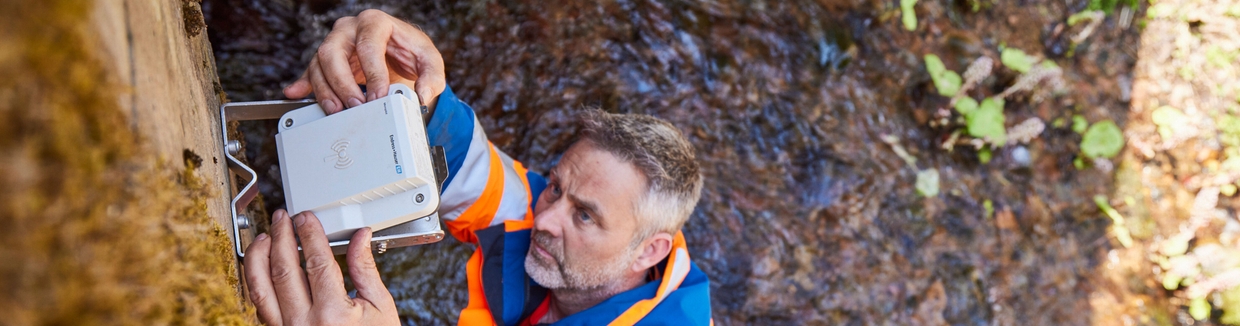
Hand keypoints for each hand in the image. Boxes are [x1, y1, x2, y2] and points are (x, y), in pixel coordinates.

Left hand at [243, 210, 399, 325]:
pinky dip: (257, 282)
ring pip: (260, 289)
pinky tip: (261, 266)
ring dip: (259, 258)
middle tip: (284, 218)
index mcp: (333, 314)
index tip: (306, 218)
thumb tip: (360, 237)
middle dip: (282, 237)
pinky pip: (260, 306)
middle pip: (284, 270)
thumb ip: (366, 268)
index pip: (316, 262)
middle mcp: (304, 324)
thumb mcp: (380, 307)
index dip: (309, 234)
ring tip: (265, 237)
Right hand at [284, 9, 445, 114]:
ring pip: (318, 63)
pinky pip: (310, 71)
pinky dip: (303, 84)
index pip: (369, 46)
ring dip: (325, 90)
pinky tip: (296, 93)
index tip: (379, 96)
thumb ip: (432, 77)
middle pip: (333, 52)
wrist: (399, 54)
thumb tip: (421, 95)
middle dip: (343, 83)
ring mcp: (335, 43)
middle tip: (356, 106)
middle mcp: (350, 29)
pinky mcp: (326, 61)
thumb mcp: (429, 60)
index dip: (373, 73)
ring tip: (336, 111)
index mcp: (375, 23)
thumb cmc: (411, 52)